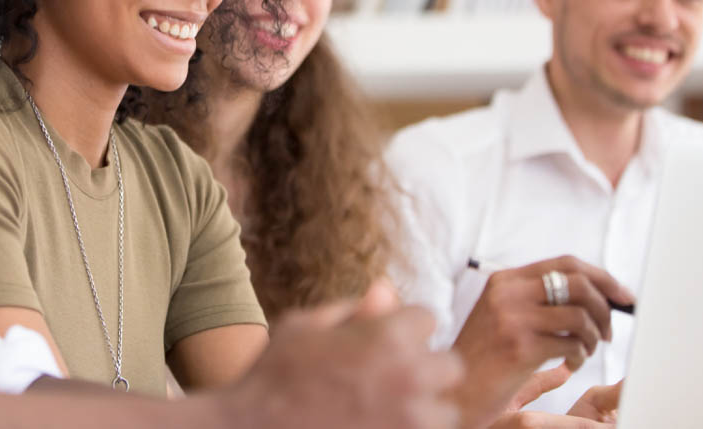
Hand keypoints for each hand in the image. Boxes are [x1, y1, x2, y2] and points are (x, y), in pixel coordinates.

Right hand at [225, 294, 462, 428]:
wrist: (253, 427)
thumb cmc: (274, 373)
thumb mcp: (306, 325)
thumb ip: (353, 309)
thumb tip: (386, 288)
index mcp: (387, 336)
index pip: (427, 317)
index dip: (405, 326)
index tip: (382, 339)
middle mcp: (409, 377)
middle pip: (450, 365)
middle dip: (426, 366)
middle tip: (392, 377)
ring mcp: (409, 421)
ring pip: (446, 413)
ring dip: (426, 409)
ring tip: (389, 410)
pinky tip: (378, 424)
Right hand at [451, 255, 633, 427]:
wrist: (456, 387)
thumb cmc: (485, 354)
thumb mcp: (502, 313)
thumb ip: (536, 298)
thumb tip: (595, 293)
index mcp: (505, 280)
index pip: (565, 263)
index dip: (602, 277)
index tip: (623, 295)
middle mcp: (507, 293)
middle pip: (579, 284)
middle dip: (605, 309)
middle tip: (607, 331)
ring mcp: (513, 318)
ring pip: (580, 316)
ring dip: (594, 337)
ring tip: (584, 351)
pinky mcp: (520, 347)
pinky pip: (572, 345)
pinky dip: (580, 356)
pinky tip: (568, 364)